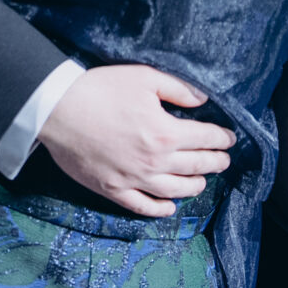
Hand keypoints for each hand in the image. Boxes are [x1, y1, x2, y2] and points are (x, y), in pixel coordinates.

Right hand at [37, 64, 235, 217]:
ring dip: (194, 186)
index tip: (230, 138)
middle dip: (214, 163)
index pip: (205, 139)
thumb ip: (177, 89)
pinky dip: (159, 209)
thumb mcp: (144, 77)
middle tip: (224, 160)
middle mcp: (154, 160)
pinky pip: (142, 206)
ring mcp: (133, 178)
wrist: (58, 110)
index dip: (221, 138)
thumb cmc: (101, 89)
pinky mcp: (113, 189)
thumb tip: (203, 100)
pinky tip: (170, 207)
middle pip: (194, 166)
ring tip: (203, 182)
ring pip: (174, 190)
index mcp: (165, 132)